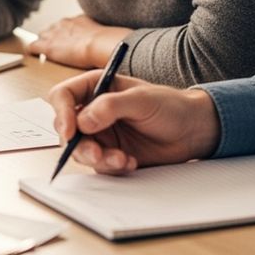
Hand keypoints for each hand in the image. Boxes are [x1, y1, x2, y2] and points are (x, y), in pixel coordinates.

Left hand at [28, 14, 129, 68]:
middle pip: (54, 28)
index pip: (70, 24)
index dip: (68, 33)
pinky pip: (34, 46)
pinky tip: (33, 54)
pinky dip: (34, 50)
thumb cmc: (109, 43)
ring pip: (43, 35)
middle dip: (53, 36)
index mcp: (81, 20)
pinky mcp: (48, 46)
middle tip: (54, 45)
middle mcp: (66, 24)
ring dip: (43, 42)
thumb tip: (122, 45)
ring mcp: (56, 34)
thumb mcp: (110, 37)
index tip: (69, 39)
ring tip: (42, 49)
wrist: (100, 44)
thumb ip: (108, 40)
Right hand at [47, 71, 220, 174]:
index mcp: (96, 87)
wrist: (192, 131)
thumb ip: (110, 106)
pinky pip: (98, 165)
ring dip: (98, 159)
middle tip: (98, 154)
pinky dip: (111, 167)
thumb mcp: (141, 100)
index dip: (62, 113)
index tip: (71, 131)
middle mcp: (93, 110)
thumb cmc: (170, 106)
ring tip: (122, 160)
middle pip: (67, 128)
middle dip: (79, 145)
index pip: (63, 96)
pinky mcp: (109, 153)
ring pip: (80, 150)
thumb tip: (83, 120)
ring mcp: (100, 133)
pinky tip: (130, 162)